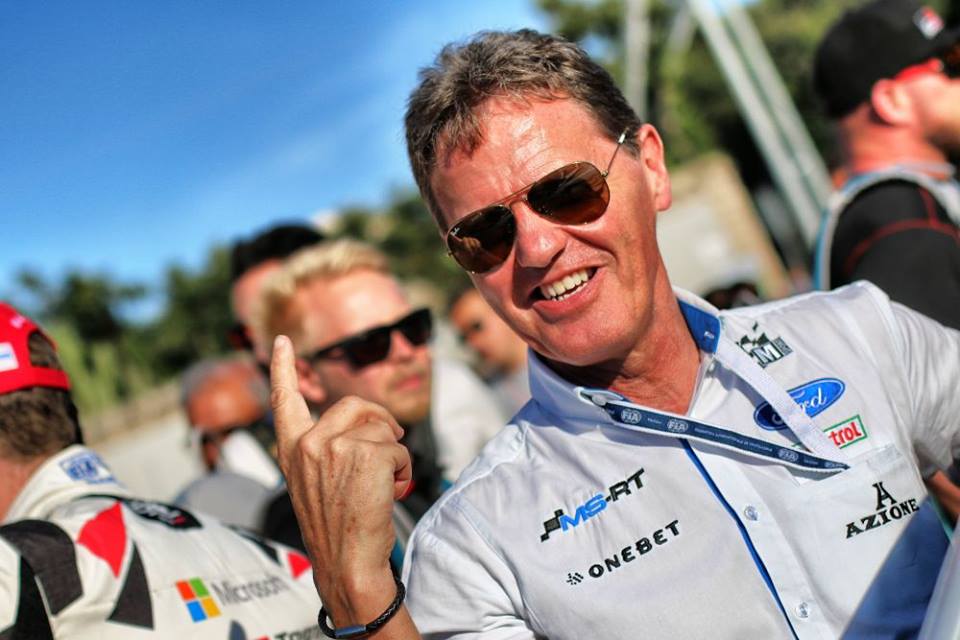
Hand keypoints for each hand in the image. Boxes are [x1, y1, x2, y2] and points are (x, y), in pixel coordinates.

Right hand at [270, 334, 412, 627]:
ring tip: (387, 484)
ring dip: (394, 454)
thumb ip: (325, 450)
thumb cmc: (336, 528)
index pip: (284, 400)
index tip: (282, 342)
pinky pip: (398, 447)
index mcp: (292, 449)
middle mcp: (309, 443)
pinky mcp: (366, 453)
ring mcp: (336, 446)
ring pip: (382, 429)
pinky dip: (404, 469)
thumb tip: (365, 426)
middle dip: (380, 420)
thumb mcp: (316, 483)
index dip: (284, 368)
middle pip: (355, 405)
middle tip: (391, 442)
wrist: (346, 562)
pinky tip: (393, 491)